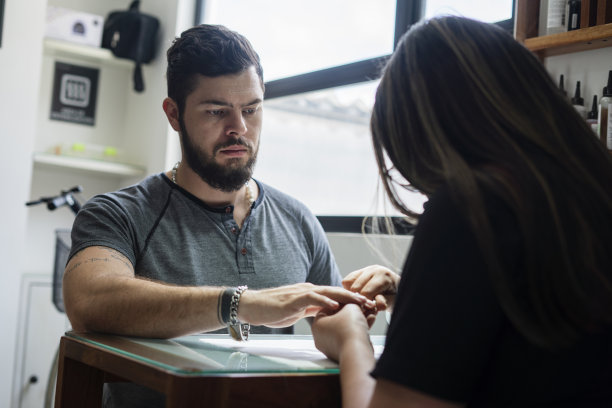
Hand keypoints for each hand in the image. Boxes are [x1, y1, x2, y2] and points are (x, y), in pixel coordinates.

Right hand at [237, 283, 375, 327]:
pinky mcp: (293, 299)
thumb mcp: (297, 311)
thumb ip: (310, 309)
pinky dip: (324, 301)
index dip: (352, 301)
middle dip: (355, 297)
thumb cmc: (273, 310)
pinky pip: (312, 298)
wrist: (252, 306)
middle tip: (372, 303)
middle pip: (336, 292)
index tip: (367, 307)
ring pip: (328, 292)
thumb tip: (324, 313)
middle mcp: (309, 290)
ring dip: (345, 298)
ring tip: (360, 303)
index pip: (335, 296)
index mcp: (310, 294)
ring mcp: (301, 293)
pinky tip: (335, 306)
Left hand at [312, 304, 373, 361]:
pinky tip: (369, 322)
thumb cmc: (349, 327)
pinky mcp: (341, 353)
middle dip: (353, 312)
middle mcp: (321, 336)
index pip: (330, 308)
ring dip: (358, 320)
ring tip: (369, 314)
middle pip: (339, 318)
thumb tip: (353, 304)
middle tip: (363, 307)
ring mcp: (330, 346)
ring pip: (346, 328)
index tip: (353, 300)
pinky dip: (359, 330)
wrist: (356, 350)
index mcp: (317, 324)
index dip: (344, 302)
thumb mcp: (351, 307)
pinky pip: (350, 338)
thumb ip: (350, 303)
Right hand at [343, 265, 399, 310]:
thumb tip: (378, 305)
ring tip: (360, 301)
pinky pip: (347, 280)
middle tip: (363, 307)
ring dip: (351, 293)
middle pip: (356, 287)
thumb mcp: (392, 301)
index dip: (364, 303)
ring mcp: (365, 269)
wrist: (396, 287)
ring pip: (348, 282)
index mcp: (383, 276)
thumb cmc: (394, 295)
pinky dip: (348, 289)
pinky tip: (357, 295)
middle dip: (357, 299)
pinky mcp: (359, 271)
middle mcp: (374, 269)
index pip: (366, 291)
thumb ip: (384, 302)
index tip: (367, 310)